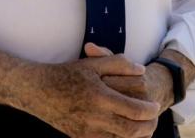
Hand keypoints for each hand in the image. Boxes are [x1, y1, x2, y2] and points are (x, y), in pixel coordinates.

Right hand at [25, 45, 160, 137]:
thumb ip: (118, 64)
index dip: (149, 110)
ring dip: (136, 135)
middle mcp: (94, 116)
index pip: (134, 110)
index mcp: (100, 96)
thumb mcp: (92, 64)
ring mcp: (86, 130)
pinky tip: (125, 132)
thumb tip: (141, 71)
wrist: (38, 91)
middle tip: (154, 120)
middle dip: (148, 126)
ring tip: (144, 127)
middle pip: (131, 130)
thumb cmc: (67, 74)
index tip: (156, 106)